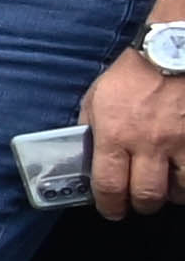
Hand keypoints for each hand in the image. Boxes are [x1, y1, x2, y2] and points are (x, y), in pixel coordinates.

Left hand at [90, 50, 184, 219]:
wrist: (172, 51)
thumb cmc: (133, 73)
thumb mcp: (97, 98)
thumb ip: (91, 127)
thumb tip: (85, 152)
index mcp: (116, 134)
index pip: (109, 185)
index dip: (109, 205)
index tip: (111, 209)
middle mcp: (149, 143)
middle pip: (147, 195)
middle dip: (141, 205)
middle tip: (138, 202)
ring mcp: (181, 142)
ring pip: (180, 189)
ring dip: (172, 194)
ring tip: (166, 188)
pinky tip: (184, 174)